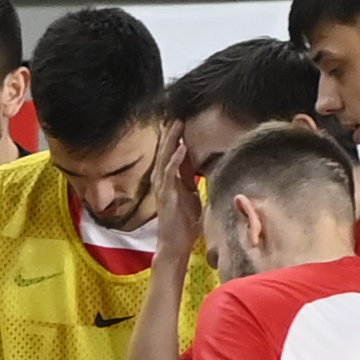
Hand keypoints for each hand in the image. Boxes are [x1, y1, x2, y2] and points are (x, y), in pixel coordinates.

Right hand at [152, 120, 202, 264]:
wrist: (176, 244)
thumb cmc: (184, 223)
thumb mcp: (191, 196)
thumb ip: (190, 181)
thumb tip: (197, 167)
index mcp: (169, 180)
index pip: (171, 153)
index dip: (176, 137)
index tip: (183, 121)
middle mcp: (162, 181)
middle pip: (165, 151)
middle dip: (172, 133)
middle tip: (178, 115)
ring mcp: (162, 187)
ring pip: (164, 158)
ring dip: (171, 141)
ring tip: (178, 124)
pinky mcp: (166, 195)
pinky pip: (169, 174)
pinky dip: (175, 160)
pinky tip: (181, 147)